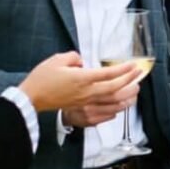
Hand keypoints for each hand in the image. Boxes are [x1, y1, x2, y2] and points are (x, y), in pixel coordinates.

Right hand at [18, 53, 141, 114]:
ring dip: (125, 97)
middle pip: (114, 89)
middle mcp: (86, 92)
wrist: (31, 98)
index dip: (123, 69)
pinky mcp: (80, 108)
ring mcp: (84, 102)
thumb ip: (74, 57)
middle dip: (129, 81)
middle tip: (138, 74)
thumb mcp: (58, 60)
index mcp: (82, 78)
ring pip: (110, 102)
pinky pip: (102, 111)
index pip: (108, 74)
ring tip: (135, 91)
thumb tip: (82, 62)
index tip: (133, 64)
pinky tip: (120, 106)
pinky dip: (114, 109)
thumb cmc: (42, 79)